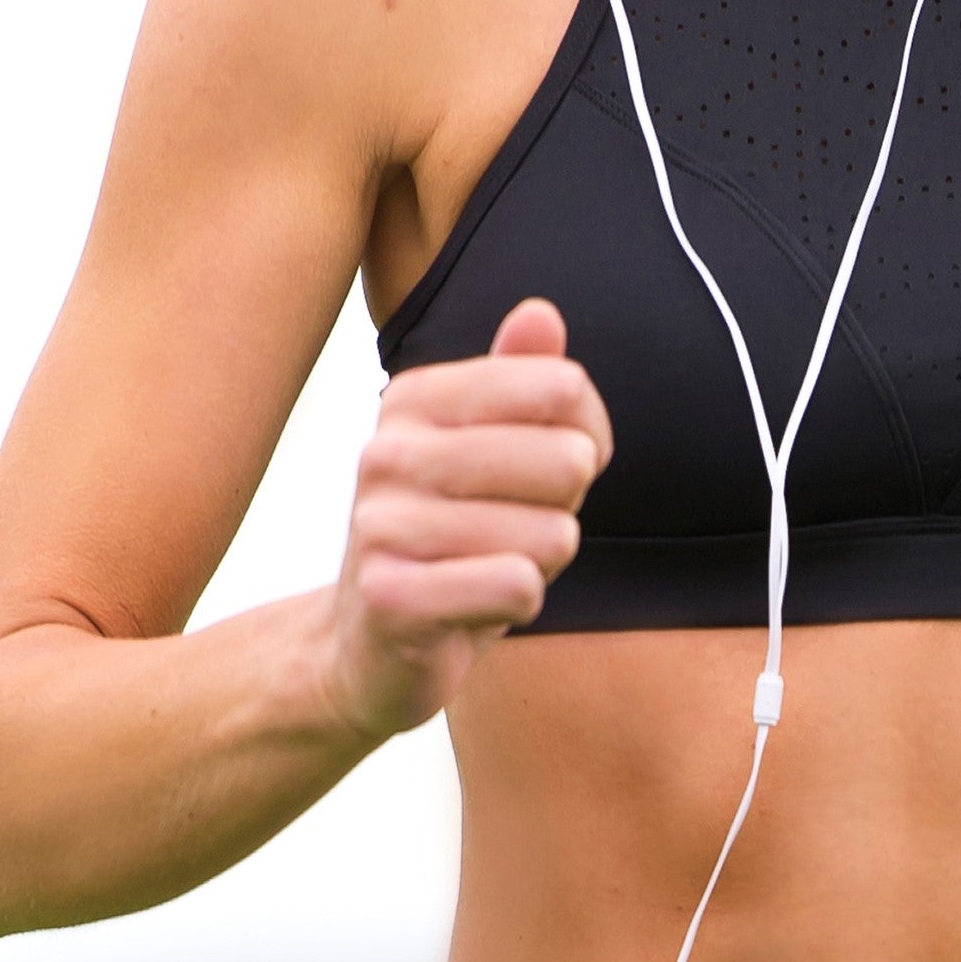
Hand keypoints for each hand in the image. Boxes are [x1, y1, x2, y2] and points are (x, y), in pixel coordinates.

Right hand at [323, 298, 612, 738]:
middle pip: (565, 459)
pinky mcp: (391, 597)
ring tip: (497, 570)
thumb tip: (541, 314)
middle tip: (523, 533)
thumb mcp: (491, 455)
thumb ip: (520, 384)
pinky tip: (481, 608)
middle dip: (567, 509)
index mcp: (414, 399)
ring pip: (550, 535)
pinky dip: (522, 603)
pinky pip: (517, 587)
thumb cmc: (450, 543)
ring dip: (544, 565)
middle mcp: (388, 452)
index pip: (563, 387)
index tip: (559, 472)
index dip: (590, 439)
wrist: (370, 647)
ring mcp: (381, 524)